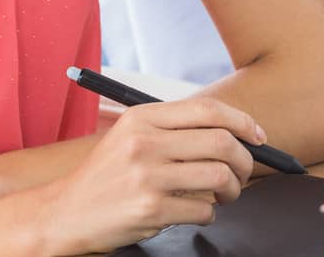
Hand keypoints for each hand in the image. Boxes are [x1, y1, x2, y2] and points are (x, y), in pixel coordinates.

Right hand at [39, 97, 261, 254]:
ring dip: (232, 190)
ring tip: (226, 195)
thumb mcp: (131, 136)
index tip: (258, 135)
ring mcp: (147, 176)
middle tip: (244, 172)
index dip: (242, 121)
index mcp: (143, 117)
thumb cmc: (106, 176)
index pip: (208, 110)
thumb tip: (231, 132)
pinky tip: (197, 212)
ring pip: (219, 176)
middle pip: (221, 142)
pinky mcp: (150, 208)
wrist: (65, 212)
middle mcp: (145, 142)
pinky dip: (209, 213)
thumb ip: (173, 129)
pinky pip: (202, 209)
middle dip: (245, 160)